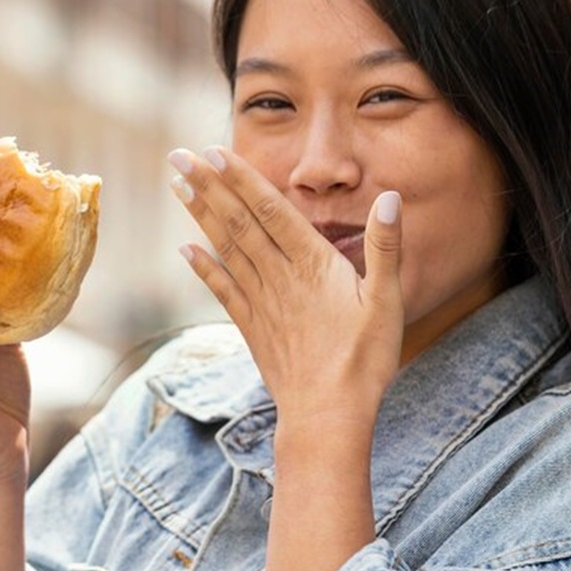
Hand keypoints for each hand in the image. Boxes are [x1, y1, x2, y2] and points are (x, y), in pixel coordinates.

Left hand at [168, 146, 403, 425]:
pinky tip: (185, 249)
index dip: (243, 180)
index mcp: (314, 266)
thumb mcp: (388, 303)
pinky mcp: (253, 328)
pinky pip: (223, 290)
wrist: (328, 418)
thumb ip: (385, 248)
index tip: (215, 152)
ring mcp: (262, 303)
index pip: (272, 211)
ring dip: (201, 215)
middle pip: (240, 223)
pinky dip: (203, 267)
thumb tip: (391, 199)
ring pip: (226, 249)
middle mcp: (280, 278)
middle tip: (179, 156)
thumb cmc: (364, 361)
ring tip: (178, 186)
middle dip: (209, 186)